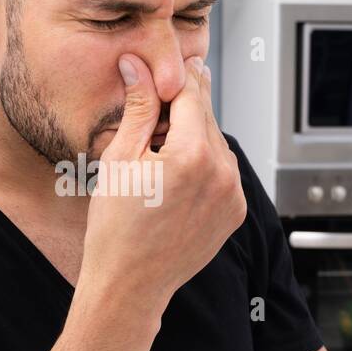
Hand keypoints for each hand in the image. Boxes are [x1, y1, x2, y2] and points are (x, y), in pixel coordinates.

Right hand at [79, 54, 246, 313]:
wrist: (130, 284)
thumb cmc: (116, 229)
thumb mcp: (120, 159)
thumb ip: (138, 108)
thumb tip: (138, 65)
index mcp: (193, 154)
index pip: (190, 93)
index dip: (171, 78)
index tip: (160, 68)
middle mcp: (223, 172)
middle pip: (205, 116)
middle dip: (179, 110)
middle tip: (150, 119)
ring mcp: (234, 194)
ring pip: (215, 143)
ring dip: (192, 138)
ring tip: (157, 159)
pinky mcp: (236, 211)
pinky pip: (223, 171)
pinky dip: (203, 166)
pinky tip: (173, 181)